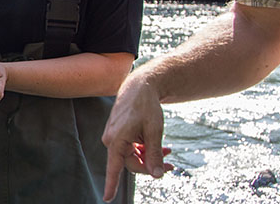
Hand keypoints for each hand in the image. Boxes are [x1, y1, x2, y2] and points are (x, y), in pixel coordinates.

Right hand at [101, 74, 170, 200]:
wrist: (139, 87)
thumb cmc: (145, 107)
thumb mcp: (154, 132)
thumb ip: (154, 155)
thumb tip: (156, 175)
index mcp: (116, 141)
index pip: (114, 168)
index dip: (111, 185)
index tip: (108, 198)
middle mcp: (111, 140)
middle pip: (131, 163)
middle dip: (151, 165)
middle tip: (172, 164)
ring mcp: (114, 137)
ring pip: (133, 156)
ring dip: (149, 156)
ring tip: (168, 151)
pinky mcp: (118, 133)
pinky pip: (131, 148)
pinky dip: (144, 149)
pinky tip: (158, 146)